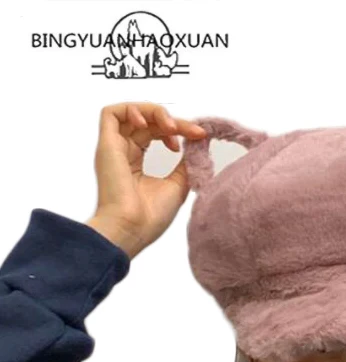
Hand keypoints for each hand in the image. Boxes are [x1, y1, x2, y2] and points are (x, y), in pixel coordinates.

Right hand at [86, 102, 207, 258]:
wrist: (133, 228)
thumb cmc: (151, 215)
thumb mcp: (178, 185)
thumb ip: (184, 164)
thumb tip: (195, 145)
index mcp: (137, 163)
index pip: (155, 133)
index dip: (178, 129)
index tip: (199, 136)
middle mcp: (124, 153)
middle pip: (147, 122)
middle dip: (173, 121)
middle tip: (193, 132)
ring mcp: (114, 148)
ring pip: (131, 113)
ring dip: (155, 112)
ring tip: (172, 128)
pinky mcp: (106, 144)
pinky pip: (111, 113)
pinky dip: (131, 109)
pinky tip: (148, 122)